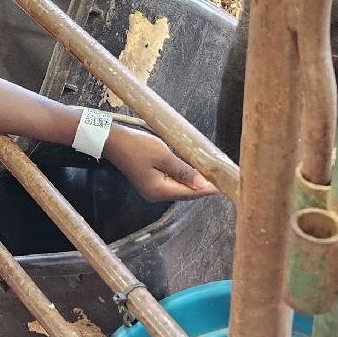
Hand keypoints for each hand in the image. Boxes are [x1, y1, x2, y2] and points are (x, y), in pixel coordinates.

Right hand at [103, 125, 217, 202]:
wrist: (113, 141)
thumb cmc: (137, 146)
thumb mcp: (163, 156)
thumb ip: (183, 171)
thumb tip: (202, 184)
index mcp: (159, 191)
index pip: (189, 193)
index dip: (207, 189)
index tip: (225, 186)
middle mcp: (156, 195)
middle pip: (184, 193)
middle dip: (202, 187)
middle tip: (221, 179)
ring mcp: (151, 189)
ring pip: (178, 188)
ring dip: (193, 182)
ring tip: (210, 175)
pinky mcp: (149, 182)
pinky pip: (171, 183)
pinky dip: (182, 178)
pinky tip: (192, 172)